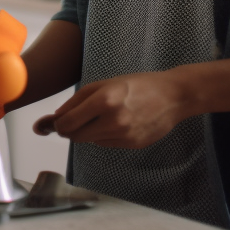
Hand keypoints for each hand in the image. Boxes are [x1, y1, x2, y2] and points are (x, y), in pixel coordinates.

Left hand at [33, 72, 189, 148]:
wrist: (173, 96)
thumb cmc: (137, 85)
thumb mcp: (105, 84)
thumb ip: (79, 100)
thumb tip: (58, 117)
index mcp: (104, 100)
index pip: (68, 122)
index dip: (57, 124)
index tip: (56, 122)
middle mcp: (113, 120)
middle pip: (76, 136)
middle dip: (69, 130)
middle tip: (71, 122)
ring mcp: (124, 135)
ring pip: (90, 141)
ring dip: (87, 132)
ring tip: (100, 117)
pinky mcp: (132, 145)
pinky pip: (106, 143)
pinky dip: (104, 135)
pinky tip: (117, 123)